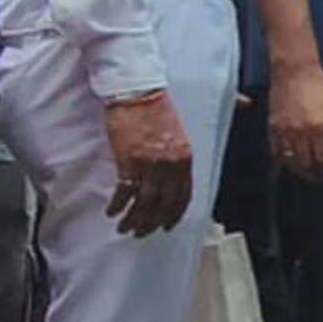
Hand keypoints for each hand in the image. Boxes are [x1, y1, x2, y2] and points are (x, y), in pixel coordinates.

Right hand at [104, 90, 193, 236]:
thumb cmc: (155, 107)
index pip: (184, 195)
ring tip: (125, 228)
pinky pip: (125, 191)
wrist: (135, 89)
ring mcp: (150, 163)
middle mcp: (171, 164)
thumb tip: (210, 141)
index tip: (166, 225)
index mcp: (185, 157)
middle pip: (163, 204)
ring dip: (134, 219)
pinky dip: (118, 205)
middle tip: (141, 232)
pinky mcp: (128, 159)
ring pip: (144, 202)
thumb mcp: (178, 130)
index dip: (174, 214)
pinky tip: (112, 211)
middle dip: (152, 223)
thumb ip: (182, 152)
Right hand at [270, 61, 322, 180]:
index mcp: (319, 126)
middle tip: (322, 175)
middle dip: (317, 173)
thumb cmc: (319, 86)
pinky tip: (293, 161)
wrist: (294, 70)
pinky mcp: (273, 126)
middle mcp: (300, 131)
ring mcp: (284, 130)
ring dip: (301, 170)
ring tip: (308, 171)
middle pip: (308, 164)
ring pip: (291, 161)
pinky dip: (285, 160)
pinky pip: (277, 152)